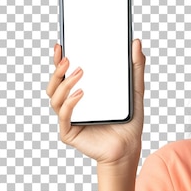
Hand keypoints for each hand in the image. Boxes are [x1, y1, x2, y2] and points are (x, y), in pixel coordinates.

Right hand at [46, 39, 145, 167]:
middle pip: (55, 84)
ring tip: (79, 73)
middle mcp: (72, 104)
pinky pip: (64, 115)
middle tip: (70, 59)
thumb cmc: (129, 121)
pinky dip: (71, 103)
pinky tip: (81, 94)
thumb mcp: (135, 91)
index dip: (59, 60)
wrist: (130, 147)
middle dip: (58, 70)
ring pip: (55, 98)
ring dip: (65, 83)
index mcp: (82, 93)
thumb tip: (136, 43)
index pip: (65, 74)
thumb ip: (135, 68)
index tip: (61, 45)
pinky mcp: (69, 133)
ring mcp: (69, 119)